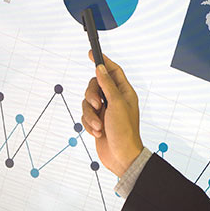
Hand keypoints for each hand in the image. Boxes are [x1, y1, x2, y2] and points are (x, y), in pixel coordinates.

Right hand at [80, 51, 143, 177]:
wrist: (121, 157)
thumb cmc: (124, 132)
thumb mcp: (117, 104)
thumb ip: (107, 85)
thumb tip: (100, 68)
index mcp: (124, 92)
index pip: (112, 71)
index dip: (102, 61)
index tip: (91, 53)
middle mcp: (114, 99)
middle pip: (95, 85)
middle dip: (91, 96)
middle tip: (97, 105)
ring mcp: (105, 111)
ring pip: (87, 102)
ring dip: (90, 115)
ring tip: (99, 126)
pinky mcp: (96, 121)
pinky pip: (85, 115)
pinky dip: (88, 124)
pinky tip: (97, 132)